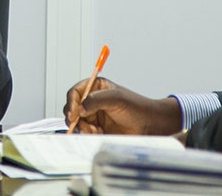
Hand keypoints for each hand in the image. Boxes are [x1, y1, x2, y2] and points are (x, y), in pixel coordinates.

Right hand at [63, 77, 181, 135]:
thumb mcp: (116, 98)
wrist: (150, 125)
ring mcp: (94, 116)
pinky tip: (98, 133)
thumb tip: (80, 108)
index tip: (73, 112)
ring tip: (93, 129)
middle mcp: (92, 101)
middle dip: (74, 116)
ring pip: (77, 122)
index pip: (75, 92)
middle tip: (77, 122)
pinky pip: (85, 132)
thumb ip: (96, 100)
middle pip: (73, 107)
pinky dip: (88, 134)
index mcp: (96, 87)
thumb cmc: (137, 107)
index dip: (71, 102)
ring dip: (82, 126)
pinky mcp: (97, 129)